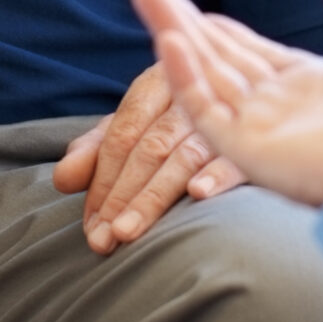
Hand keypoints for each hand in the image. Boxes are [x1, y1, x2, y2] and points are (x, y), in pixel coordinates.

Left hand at [52, 61, 243, 254]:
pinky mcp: (259, 137)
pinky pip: (237, 156)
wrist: (253, 87)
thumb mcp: (137, 125)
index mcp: (158, 82)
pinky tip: (198, 195)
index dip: (102, 181)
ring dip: (154, 197)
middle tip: (102, 239)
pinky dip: (217, 174)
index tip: (90, 226)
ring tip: (127, 233)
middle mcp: (192, 93)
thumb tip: (63, 180)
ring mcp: (228, 114)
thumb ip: (96, 150)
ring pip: (185, 156)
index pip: (122, 136)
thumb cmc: (180, 118)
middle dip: (121, 196)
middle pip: (150, 148)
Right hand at [131, 0, 322, 207]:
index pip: (249, 53)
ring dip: (174, 37)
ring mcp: (263, 131)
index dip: (216, 28)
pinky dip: (185, 78)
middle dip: (181, 24)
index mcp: (311, 86)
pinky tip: (168, 41)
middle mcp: (280, 109)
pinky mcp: (250, 152)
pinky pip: (207, 113)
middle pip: (218, 60)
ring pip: (205, 78)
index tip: (185, 3)